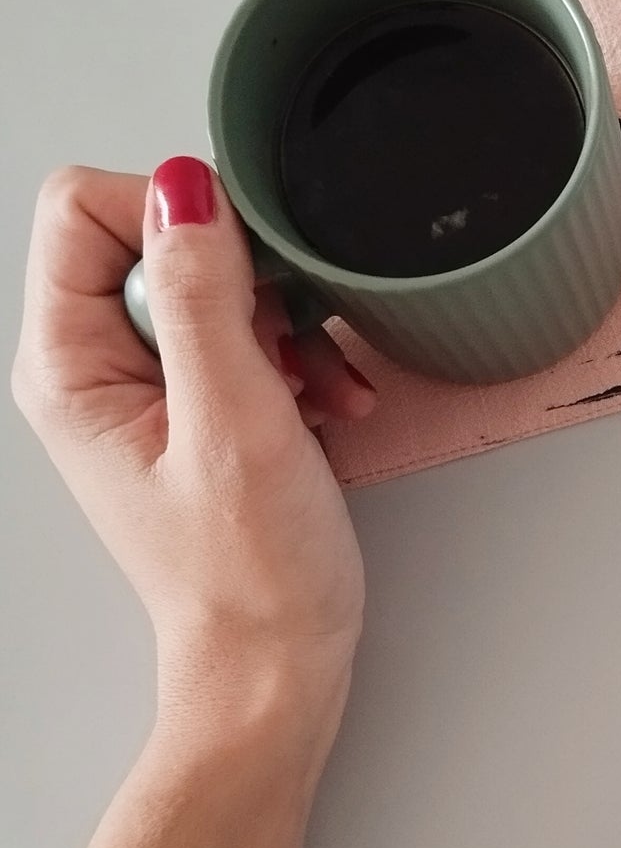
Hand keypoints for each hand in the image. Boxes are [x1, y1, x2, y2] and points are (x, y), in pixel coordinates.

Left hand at [11, 159, 377, 760]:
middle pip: (152, 237)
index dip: (175, 218)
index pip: (84, 207)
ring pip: (208, 281)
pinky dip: (293, 353)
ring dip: (280, 320)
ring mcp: (143, 385)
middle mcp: (92, 366)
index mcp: (69, 366)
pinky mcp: (193, 404)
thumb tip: (184, 189)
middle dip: (243, 277)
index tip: (245, 276)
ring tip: (314, 385)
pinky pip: (239, 330)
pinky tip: (325, 398)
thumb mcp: (236, 421)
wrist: (275, 659)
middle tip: (283, 346)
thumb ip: (203, 298)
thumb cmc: (250, 572)